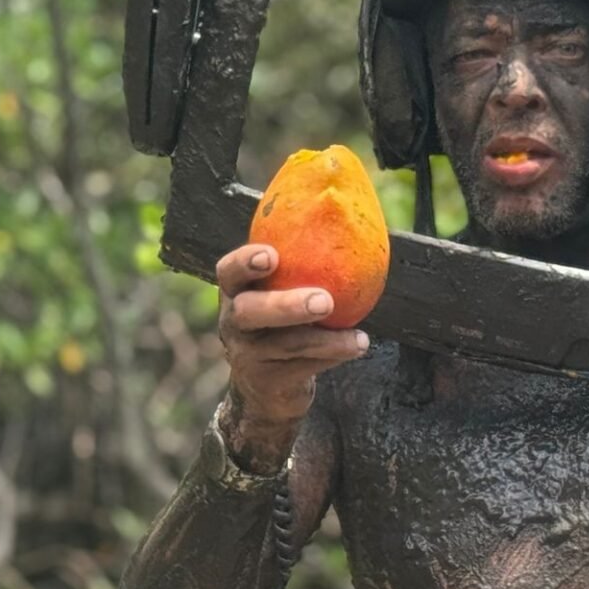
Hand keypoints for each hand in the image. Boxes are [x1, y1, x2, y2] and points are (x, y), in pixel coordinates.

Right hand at [217, 243, 367, 427]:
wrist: (266, 386)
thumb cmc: (282, 319)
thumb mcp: (280, 290)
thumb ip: (299, 261)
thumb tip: (342, 202)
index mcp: (236, 291)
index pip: (229, 271)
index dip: (245, 262)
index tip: (271, 255)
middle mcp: (234, 322)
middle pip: (250, 312)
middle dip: (286, 305)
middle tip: (324, 300)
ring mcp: (248, 355)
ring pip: (285, 345)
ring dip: (326, 339)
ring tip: (359, 337)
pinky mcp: (268, 382)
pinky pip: (304, 368)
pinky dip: (334, 355)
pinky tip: (358, 345)